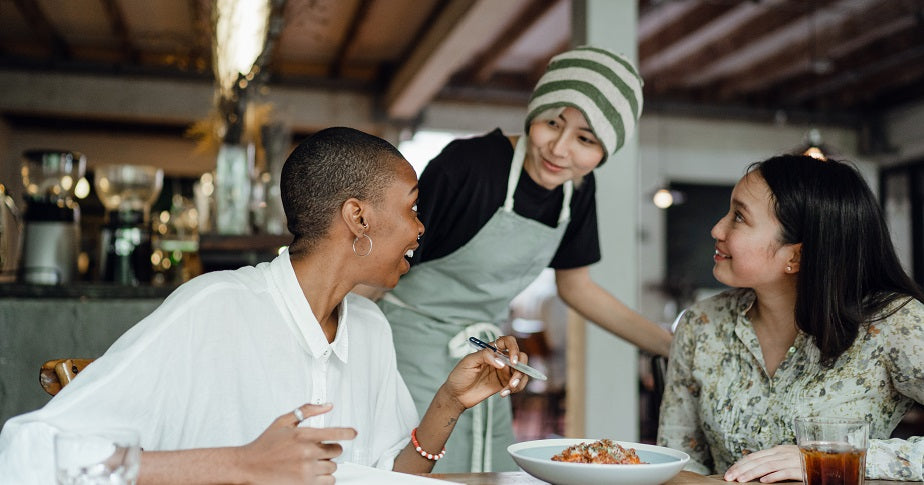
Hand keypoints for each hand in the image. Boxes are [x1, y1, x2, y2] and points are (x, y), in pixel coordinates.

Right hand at [236, 403, 356, 484]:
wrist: (250, 466)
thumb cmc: (265, 445)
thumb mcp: (283, 421)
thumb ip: (307, 410)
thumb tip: (327, 405)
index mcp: (303, 435)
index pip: (335, 433)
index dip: (348, 432)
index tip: (353, 433)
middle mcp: (307, 452)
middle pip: (336, 451)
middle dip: (330, 449)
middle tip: (318, 449)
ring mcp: (307, 469)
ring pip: (333, 466)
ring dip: (326, 463)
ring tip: (311, 461)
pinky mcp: (305, 484)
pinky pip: (329, 481)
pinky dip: (325, 477)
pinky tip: (313, 472)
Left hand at [443, 335, 529, 409]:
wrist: (456, 395)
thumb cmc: (460, 375)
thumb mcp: (469, 361)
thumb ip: (485, 356)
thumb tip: (502, 362)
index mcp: (492, 350)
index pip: (508, 342)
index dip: (514, 348)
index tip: (512, 361)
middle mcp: (501, 359)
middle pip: (521, 357)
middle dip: (521, 368)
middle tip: (513, 380)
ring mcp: (504, 372)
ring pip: (522, 372)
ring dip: (519, 381)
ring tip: (507, 390)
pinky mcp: (504, 384)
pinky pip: (518, 384)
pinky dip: (515, 389)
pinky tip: (503, 394)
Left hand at [723, 445, 801, 482]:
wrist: (829, 459)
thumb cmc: (806, 461)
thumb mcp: (786, 459)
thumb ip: (773, 462)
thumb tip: (756, 471)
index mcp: (777, 450)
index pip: (754, 456)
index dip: (740, 464)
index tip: (729, 472)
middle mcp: (782, 453)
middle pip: (757, 460)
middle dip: (741, 469)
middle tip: (729, 477)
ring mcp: (792, 460)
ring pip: (767, 465)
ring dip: (752, 473)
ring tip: (741, 480)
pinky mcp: (801, 469)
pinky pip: (785, 472)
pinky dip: (773, 476)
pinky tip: (763, 481)